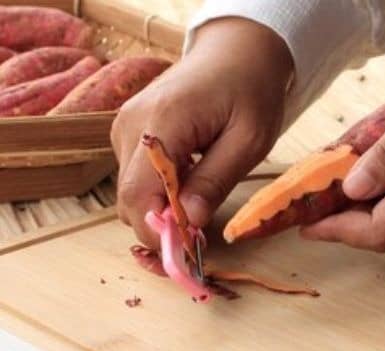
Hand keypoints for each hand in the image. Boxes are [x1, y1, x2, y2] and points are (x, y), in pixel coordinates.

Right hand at [112, 18, 292, 246]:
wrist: (237, 54)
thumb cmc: (251, 92)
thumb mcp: (250, 140)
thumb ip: (216, 180)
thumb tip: (190, 221)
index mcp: (160, 123)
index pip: (138, 194)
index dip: (158, 231)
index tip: (189, 253)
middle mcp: (130, 127)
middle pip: (129, 200)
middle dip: (162, 227)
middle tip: (202, 242)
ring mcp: (125, 130)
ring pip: (132, 194)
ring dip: (163, 212)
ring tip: (202, 210)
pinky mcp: (130, 135)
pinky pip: (138, 179)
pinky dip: (161, 195)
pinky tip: (192, 191)